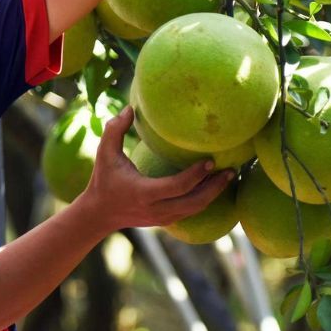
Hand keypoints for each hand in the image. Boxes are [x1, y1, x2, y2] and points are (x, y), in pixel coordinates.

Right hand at [78, 106, 234, 233]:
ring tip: (228, 176)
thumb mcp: (104, 153)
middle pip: (195, 202)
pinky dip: (204, 199)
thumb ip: (115, 130)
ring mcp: (162, 219)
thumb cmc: (103, 179)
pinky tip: (213, 185)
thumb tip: (130, 108)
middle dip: (215, 187)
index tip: (210, 160)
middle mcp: (156, 209)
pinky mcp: (166, 221)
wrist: (99, 214)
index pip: (178, 186)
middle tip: (230, 170)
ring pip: (196, 209)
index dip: (197, 174)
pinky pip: (191, 211)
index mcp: (144, 192)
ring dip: (213, 194)